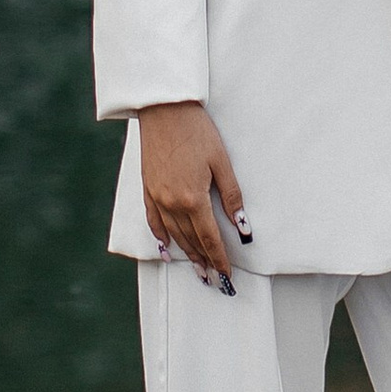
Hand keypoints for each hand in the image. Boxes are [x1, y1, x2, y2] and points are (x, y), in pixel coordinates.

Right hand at [138, 101, 247, 287]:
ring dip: (187, 255)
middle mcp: (172, 203)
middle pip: (191, 241)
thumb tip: (243, 227)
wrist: (165, 110)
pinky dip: (161, 237)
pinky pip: (153, 221)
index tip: (227, 276)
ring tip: (198, 270)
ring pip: (173, 235)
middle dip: (205, 262)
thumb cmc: (197, 131)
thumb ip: (232, 197)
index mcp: (193, 198)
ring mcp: (156, 197)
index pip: (209, 238)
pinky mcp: (148, 188)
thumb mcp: (221, 162)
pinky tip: (167, 249)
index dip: (220, 259)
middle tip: (216, 281)